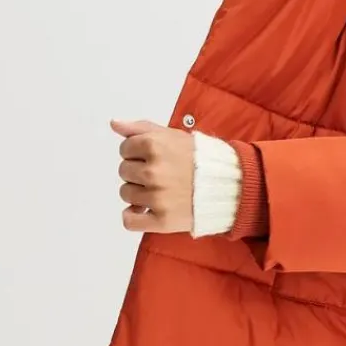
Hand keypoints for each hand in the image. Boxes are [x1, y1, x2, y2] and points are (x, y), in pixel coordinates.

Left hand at [111, 117, 194, 233]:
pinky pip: (129, 221)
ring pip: (126, 194)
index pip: (124, 149)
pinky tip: (145, 211)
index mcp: (154, 146)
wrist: (230, 186)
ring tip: (160, 190)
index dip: (137, 153)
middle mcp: (153, 171)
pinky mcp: (162, 220)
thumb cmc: (200, 159)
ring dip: (139, 193)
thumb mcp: (172, 135)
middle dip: (138, 173)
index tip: (154, 158)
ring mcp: (157, 197)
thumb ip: (140, 128)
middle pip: (124, 171)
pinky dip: (133, 217)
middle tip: (160, 175)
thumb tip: (114, 124)